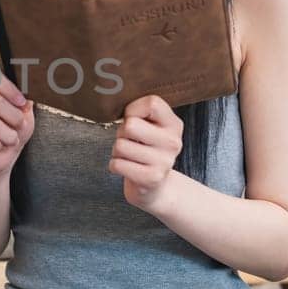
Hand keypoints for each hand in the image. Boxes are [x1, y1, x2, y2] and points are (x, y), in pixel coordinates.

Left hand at [109, 94, 183, 211]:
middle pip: (130, 126)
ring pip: (120, 146)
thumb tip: (113, 99)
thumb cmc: (145, 150)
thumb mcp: (150, 128)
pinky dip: (115, 166)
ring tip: (129, 156)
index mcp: (174, 124)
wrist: (155, 188)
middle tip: (129, 141)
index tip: (133, 119)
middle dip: (121, 134)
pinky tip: (127, 168)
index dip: (133, 109)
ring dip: (117, 152)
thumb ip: (140, 113)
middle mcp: (173, 142)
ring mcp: (164, 161)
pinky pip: (117, 164)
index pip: (151, 103)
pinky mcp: (152, 178)